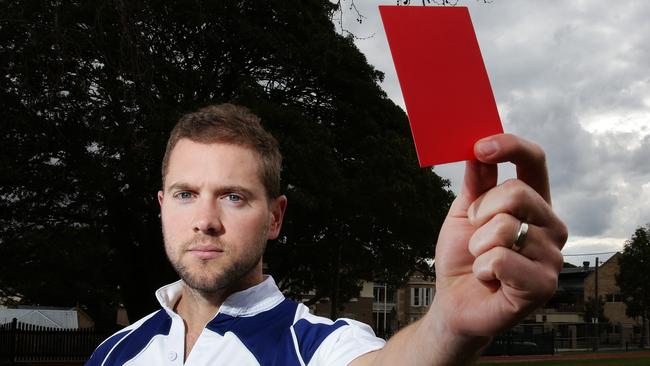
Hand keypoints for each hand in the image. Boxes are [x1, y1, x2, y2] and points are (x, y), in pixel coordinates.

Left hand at [433, 133, 567, 336]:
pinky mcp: (544, 285)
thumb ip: (475, 182)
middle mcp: (551, 227)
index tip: (480, 147)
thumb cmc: (462, 256)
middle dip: (480, 212)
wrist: (454, 303)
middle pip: (516, 193)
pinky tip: (488, 279)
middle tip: (475, 234)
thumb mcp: (464, 213)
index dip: (510, 147)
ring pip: (504, 228)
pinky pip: (499, 259)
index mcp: (534, 204)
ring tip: (482, 261)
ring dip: (477, 246)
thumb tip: (478, 146)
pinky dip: (481, 269)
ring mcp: (552, 257)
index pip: (535, 162)